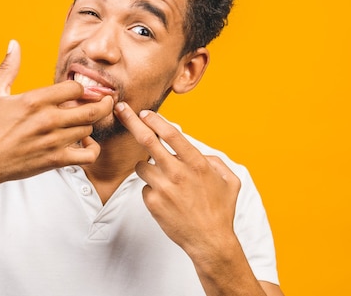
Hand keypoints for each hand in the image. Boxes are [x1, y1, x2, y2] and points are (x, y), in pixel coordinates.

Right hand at [0, 40, 113, 184]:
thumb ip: (8, 67)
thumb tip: (14, 44)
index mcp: (35, 100)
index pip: (76, 88)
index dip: (82, 88)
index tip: (81, 92)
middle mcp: (47, 119)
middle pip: (92, 109)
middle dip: (103, 103)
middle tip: (105, 101)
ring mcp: (53, 141)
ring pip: (89, 128)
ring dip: (90, 124)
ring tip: (83, 122)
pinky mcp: (56, 160)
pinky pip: (88, 155)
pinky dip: (93, 149)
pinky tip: (85, 143)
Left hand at [113, 101, 240, 256]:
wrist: (210, 241)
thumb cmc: (220, 210)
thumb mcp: (229, 180)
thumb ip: (214, 160)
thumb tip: (198, 151)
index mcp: (196, 163)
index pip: (170, 133)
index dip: (155, 120)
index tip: (145, 113)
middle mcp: (177, 172)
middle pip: (147, 140)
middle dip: (131, 121)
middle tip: (120, 109)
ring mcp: (163, 187)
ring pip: (141, 165)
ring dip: (147, 166)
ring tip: (162, 178)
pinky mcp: (152, 202)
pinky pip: (144, 187)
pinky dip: (152, 189)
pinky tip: (166, 199)